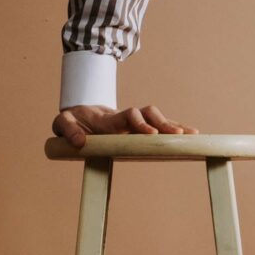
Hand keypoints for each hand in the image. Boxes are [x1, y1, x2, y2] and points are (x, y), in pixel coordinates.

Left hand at [51, 103, 199, 148]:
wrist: (80, 112)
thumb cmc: (73, 120)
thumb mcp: (62, 123)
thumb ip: (68, 129)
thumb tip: (79, 142)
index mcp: (109, 119)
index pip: (128, 116)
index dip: (139, 123)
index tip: (149, 134)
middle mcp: (125, 118)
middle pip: (148, 115)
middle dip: (163, 123)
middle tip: (178, 135)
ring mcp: (134, 122)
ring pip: (157, 119)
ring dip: (173, 125)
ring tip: (192, 135)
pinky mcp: (139, 128)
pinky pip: (159, 128)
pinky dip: (174, 130)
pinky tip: (191, 136)